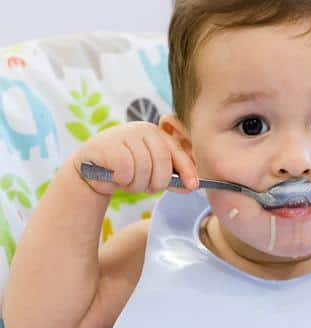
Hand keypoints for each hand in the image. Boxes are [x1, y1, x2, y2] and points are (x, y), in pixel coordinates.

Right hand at [71, 122, 198, 195]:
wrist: (90, 170)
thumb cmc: (125, 171)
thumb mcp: (151, 173)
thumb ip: (171, 178)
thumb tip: (192, 186)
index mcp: (157, 134)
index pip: (177, 152)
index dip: (187, 169)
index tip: (193, 186)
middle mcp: (143, 129)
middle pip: (162, 162)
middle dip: (156, 182)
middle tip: (145, 188)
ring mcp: (125, 134)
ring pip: (144, 167)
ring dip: (136, 184)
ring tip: (127, 183)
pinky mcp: (107, 144)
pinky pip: (126, 169)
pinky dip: (122, 179)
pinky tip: (115, 178)